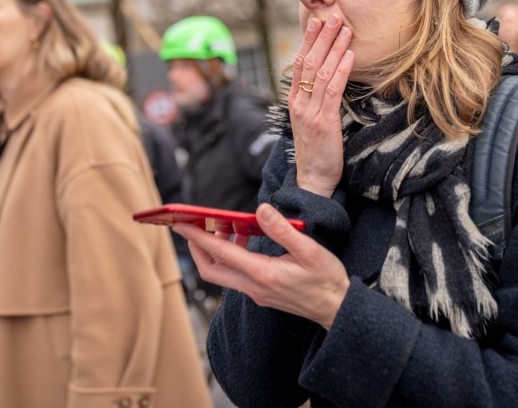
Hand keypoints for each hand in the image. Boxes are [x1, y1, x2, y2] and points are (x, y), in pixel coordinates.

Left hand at [173, 203, 350, 328]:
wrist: (336, 308)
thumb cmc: (326, 279)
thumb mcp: (309, 250)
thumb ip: (282, 230)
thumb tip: (260, 210)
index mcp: (262, 274)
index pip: (220, 253)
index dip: (198, 237)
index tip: (181, 223)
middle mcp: (253, 287)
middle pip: (210, 269)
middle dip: (196, 247)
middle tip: (192, 225)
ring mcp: (256, 293)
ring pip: (222, 273)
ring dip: (215, 251)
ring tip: (223, 226)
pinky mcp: (261, 293)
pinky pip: (236, 275)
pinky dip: (231, 256)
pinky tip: (245, 239)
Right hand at [290, 15, 353, 196]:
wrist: (313, 180)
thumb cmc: (317, 150)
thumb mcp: (312, 121)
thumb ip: (316, 99)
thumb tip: (329, 77)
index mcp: (295, 101)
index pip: (299, 63)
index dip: (309, 40)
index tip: (318, 21)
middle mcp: (299, 103)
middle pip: (309, 62)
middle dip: (322, 37)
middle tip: (333, 16)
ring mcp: (309, 112)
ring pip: (321, 73)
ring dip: (334, 48)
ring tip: (345, 29)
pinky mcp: (323, 122)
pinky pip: (332, 91)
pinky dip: (342, 70)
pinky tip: (350, 56)